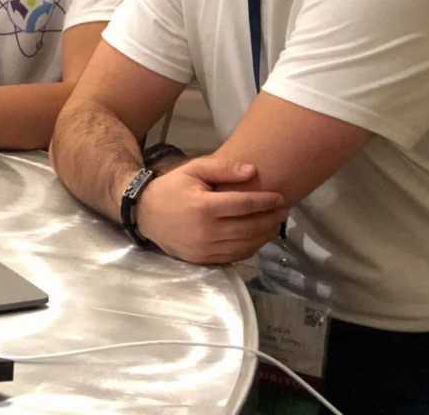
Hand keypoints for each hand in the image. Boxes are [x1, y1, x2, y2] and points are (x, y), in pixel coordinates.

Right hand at [136, 156, 287, 264]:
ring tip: (275, 224)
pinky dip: (251, 248)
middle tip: (283, 211)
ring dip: (264, 236)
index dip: (265, 202)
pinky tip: (258, 238)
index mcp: (204, 207)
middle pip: (249, 228)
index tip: (280, 197)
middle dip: (270, 219)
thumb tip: (252, 171)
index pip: (244, 205)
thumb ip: (222, 168)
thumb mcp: (192, 170)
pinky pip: (234, 256)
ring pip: (245, 245)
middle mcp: (206, 231)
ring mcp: (205, 249)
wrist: (145, 214)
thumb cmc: (171, 188)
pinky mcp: (204, 260)